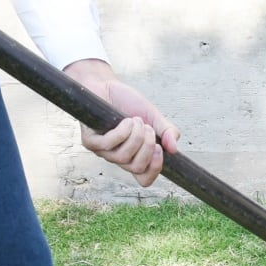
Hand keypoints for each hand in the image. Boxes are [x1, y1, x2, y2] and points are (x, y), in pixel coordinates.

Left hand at [66, 59, 181, 186]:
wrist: (106, 85)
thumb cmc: (128, 103)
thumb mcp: (153, 116)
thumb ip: (167, 131)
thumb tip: (174, 149)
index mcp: (135, 156)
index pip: (144, 179)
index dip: (155, 169)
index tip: (160, 149)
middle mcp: (119, 158)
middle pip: (137, 168)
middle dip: (147, 147)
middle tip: (147, 128)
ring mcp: (104, 152)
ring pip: (123, 157)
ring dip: (135, 136)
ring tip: (135, 120)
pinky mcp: (90, 142)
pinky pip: (109, 145)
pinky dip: (122, 132)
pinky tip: (125, 120)